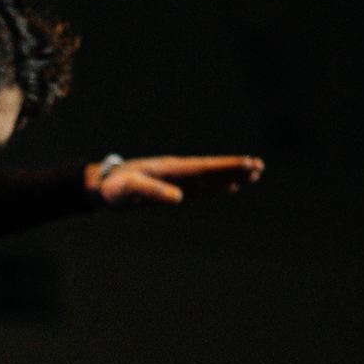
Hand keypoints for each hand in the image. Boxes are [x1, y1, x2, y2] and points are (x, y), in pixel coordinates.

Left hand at [88, 154, 264, 208]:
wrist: (102, 185)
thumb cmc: (114, 187)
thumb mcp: (130, 189)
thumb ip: (153, 192)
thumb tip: (178, 199)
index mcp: (172, 169)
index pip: (205, 168)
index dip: (227, 167)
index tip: (248, 164)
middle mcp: (178, 172)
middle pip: (212, 170)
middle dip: (235, 169)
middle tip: (260, 167)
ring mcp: (177, 180)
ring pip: (210, 178)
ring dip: (231, 176)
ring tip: (254, 173)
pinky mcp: (174, 189)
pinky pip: (200, 188)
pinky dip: (216, 187)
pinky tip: (230, 186)